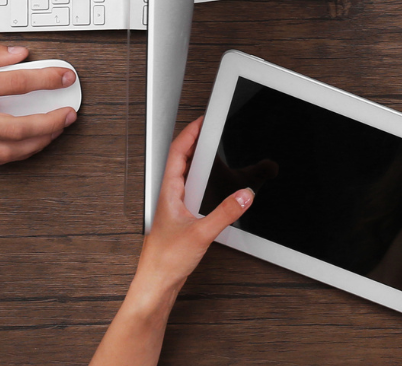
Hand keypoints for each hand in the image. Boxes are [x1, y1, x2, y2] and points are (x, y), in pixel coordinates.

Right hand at [0, 43, 77, 163]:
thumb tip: (17, 53)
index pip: (11, 83)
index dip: (44, 79)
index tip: (64, 76)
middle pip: (16, 126)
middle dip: (50, 122)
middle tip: (68, 113)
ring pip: (7, 151)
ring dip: (39, 143)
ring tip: (55, 130)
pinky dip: (16, 153)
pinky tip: (29, 143)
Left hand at [89, 117, 249, 365]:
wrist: (156, 283)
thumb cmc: (165, 260)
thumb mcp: (201, 233)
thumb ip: (226, 213)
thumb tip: (245, 195)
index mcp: (169, 192)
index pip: (177, 152)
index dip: (190, 133)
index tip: (203, 119)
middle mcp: (170, 196)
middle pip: (182, 160)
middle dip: (196, 141)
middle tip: (212, 129)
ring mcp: (175, 207)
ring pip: (187, 176)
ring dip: (200, 161)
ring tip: (215, 151)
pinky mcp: (182, 219)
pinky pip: (193, 192)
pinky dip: (205, 182)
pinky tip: (217, 188)